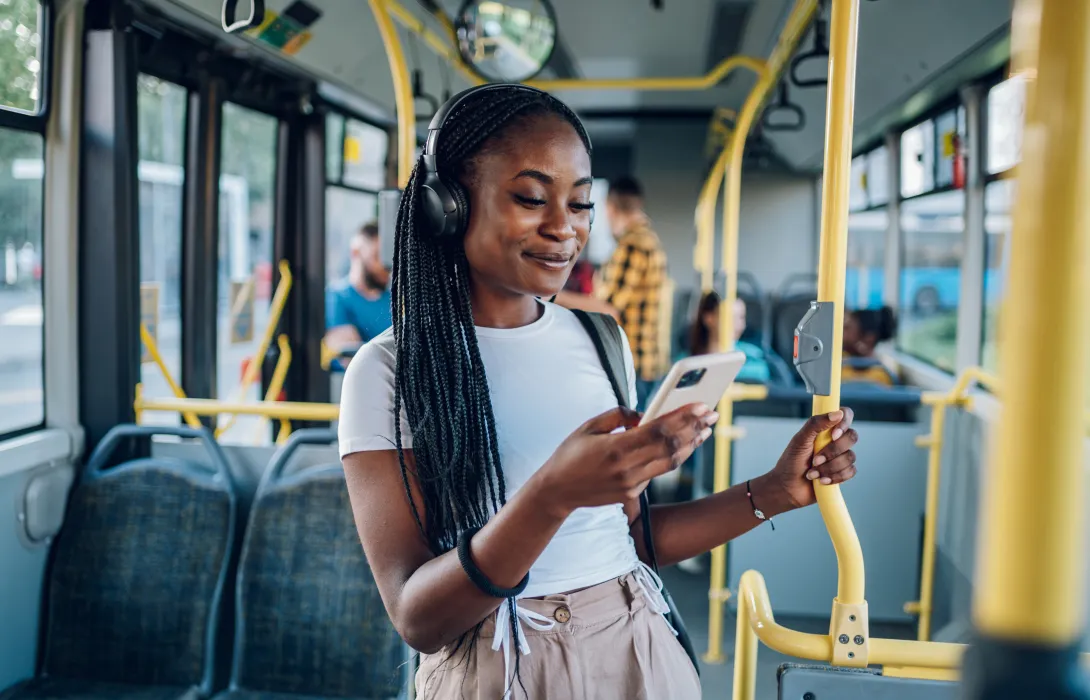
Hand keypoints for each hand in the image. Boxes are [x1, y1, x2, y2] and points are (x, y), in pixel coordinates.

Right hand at [534, 404, 718, 516]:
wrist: (556, 491)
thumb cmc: (570, 454)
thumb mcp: (589, 426)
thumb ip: (618, 415)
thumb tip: (644, 414)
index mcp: (615, 448)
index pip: (659, 431)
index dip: (684, 418)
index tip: (702, 406)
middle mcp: (627, 469)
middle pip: (671, 447)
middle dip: (695, 429)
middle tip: (712, 414)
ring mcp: (631, 484)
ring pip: (670, 463)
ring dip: (691, 445)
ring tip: (705, 430)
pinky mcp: (632, 493)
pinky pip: (658, 472)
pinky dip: (673, 457)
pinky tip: (684, 445)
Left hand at [755, 408, 858, 512]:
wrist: (788, 488)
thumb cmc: (791, 462)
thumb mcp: (800, 440)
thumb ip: (816, 424)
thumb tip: (837, 413)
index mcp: (825, 429)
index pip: (845, 415)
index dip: (844, 423)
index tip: (833, 435)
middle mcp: (835, 440)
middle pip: (852, 437)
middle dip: (832, 451)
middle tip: (814, 460)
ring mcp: (840, 456)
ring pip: (850, 457)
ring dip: (829, 467)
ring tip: (812, 473)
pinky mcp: (843, 472)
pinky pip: (850, 471)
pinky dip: (835, 477)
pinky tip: (821, 480)